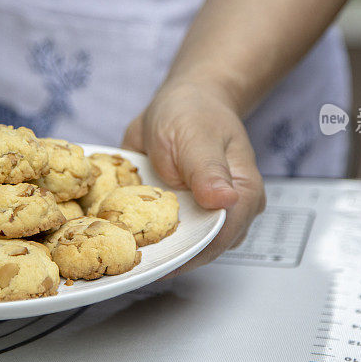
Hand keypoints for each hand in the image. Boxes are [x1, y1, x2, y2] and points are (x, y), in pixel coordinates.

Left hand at [122, 81, 264, 276]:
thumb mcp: (197, 135)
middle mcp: (229, 213)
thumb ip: (207, 169)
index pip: (217, 239)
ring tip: (117, 250)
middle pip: (198, 250)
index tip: (148, 260)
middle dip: (163, 255)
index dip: (184, 254)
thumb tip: (224, 199)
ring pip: (180, 247)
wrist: (184, 101)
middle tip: (122, 257)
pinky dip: (143, 235)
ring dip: (150, 249)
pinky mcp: (185, 217)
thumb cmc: (194, 112)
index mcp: (243, 195)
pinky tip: (121, 235)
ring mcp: (205, 217)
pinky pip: (164, 235)